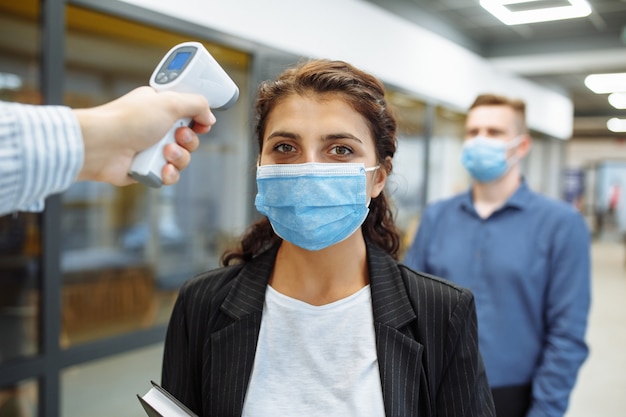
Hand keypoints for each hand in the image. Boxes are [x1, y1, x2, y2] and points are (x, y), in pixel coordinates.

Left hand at [73, 86, 215, 185]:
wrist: (102, 146)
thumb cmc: (129, 120)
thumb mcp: (170, 101)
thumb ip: (197, 104)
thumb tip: (210, 116)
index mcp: (159, 107)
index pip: (189, 114)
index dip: (199, 120)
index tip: (202, 124)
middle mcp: (156, 127)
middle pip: (190, 138)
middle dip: (189, 140)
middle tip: (177, 135)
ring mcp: (151, 149)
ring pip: (183, 159)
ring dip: (180, 157)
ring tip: (165, 153)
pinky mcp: (147, 169)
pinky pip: (170, 175)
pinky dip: (169, 173)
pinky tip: (162, 168)